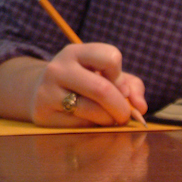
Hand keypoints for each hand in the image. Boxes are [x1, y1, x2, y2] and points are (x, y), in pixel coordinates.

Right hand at [29, 43, 146, 127]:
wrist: (41, 94)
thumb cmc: (83, 84)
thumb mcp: (105, 76)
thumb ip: (131, 86)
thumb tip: (140, 108)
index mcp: (75, 52)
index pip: (110, 57)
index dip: (121, 77)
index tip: (119, 87)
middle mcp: (58, 68)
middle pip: (102, 89)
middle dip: (121, 107)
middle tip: (125, 116)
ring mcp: (48, 91)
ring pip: (92, 111)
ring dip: (109, 120)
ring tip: (108, 120)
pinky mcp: (44, 114)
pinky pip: (80, 126)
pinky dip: (93, 129)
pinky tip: (90, 124)